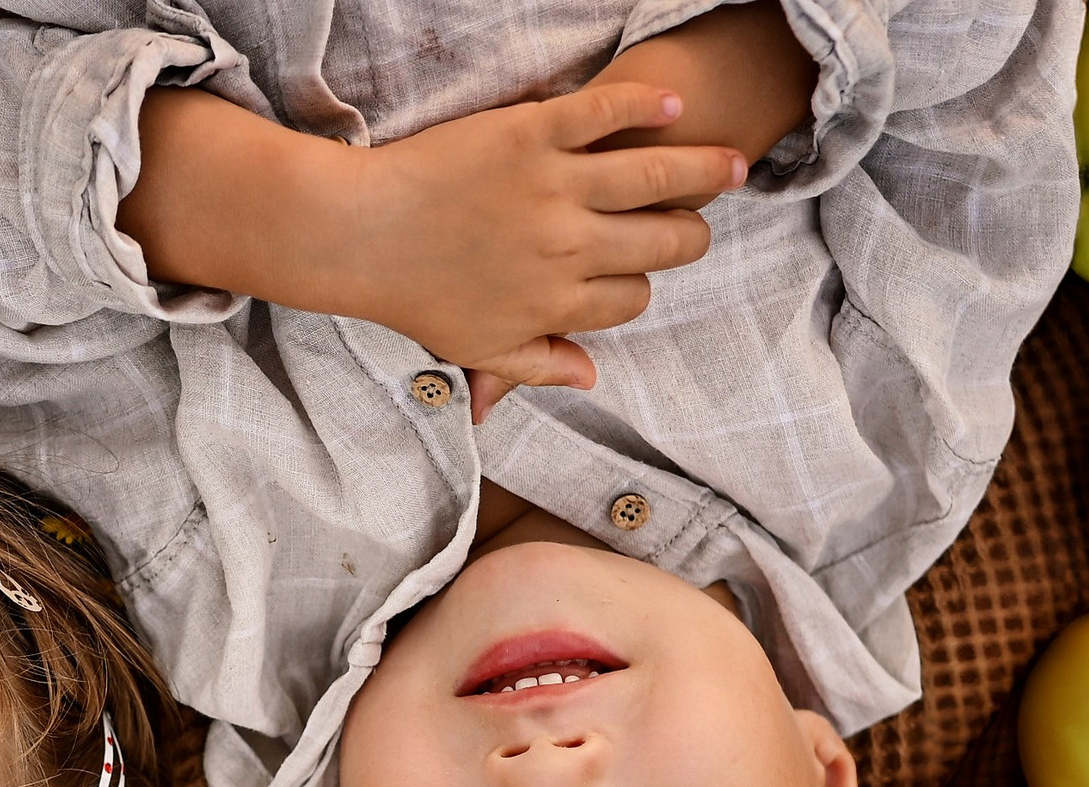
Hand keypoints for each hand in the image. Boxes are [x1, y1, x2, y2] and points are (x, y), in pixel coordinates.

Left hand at [341, 83, 744, 390]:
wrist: (357, 232)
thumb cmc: (410, 294)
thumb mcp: (475, 347)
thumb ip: (535, 366)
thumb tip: (589, 378)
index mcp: (557, 302)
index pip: (633, 299)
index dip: (641, 288)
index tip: (636, 275)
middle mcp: (568, 248)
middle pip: (665, 242)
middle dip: (690, 235)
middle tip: (699, 221)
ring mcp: (554, 186)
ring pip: (657, 176)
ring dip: (703, 168)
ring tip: (731, 160)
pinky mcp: (534, 131)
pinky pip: (606, 114)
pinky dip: (645, 106)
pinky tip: (671, 106)